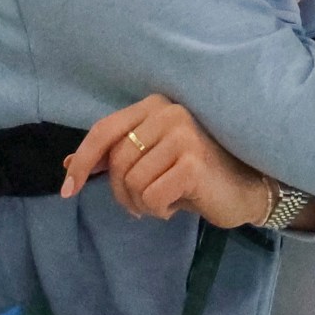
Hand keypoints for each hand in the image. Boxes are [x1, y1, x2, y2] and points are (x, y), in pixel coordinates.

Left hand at [60, 95, 268, 227]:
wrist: (247, 188)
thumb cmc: (196, 173)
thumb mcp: (152, 159)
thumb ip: (115, 157)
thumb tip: (68, 166)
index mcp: (154, 105)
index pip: (103, 130)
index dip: (82, 161)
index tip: (68, 190)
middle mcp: (168, 111)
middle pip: (116, 160)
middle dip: (120, 192)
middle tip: (142, 204)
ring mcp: (182, 134)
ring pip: (132, 182)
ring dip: (142, 204)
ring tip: (166, 200)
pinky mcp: (192, 161)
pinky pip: (151, 197)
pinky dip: (161, 210)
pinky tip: (181, 202)